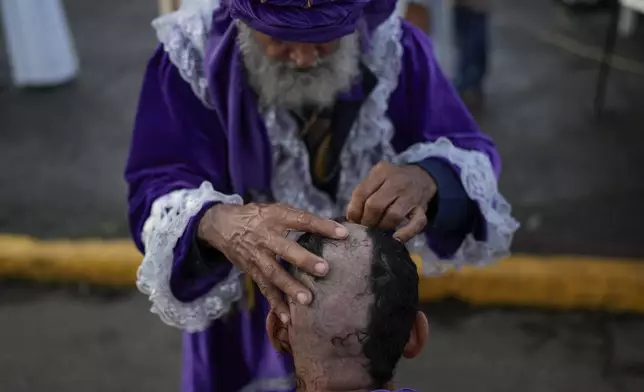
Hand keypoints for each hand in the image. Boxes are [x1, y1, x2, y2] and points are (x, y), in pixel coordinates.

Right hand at [198, 203, 347, 322]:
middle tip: (325, 269)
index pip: (301, 220)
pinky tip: (288, 318)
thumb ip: (300, 220)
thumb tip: (334, 229)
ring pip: (274, 273)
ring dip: (290, 287)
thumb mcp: (277, 210)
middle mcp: (266, 237)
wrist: (224, 225)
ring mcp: (258, 256)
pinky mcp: (252, 272)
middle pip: (285, 249)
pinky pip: (265, 289)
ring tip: (308, 299)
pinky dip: (276, 304)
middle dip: (304, 260)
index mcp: (276, 217)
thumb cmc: (260, 217)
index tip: (343, 233)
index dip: (322, 226)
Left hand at [346, 162, 436, 241]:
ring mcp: (411, 196)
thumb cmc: (392, 180)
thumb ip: (363, 192)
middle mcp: (398, 182)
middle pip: (375, 205)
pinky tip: (395, 239)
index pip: (361, 192)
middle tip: (364, 228)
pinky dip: (405, 234)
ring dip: (381, 227)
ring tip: (376, 232)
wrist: (421, 177)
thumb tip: (351, 217)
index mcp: (382, 172)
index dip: (354, 210)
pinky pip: (415, 224)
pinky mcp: (422, 210)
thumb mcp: (377, 177)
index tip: (352, 220)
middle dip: (366, 221)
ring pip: (393, 216)